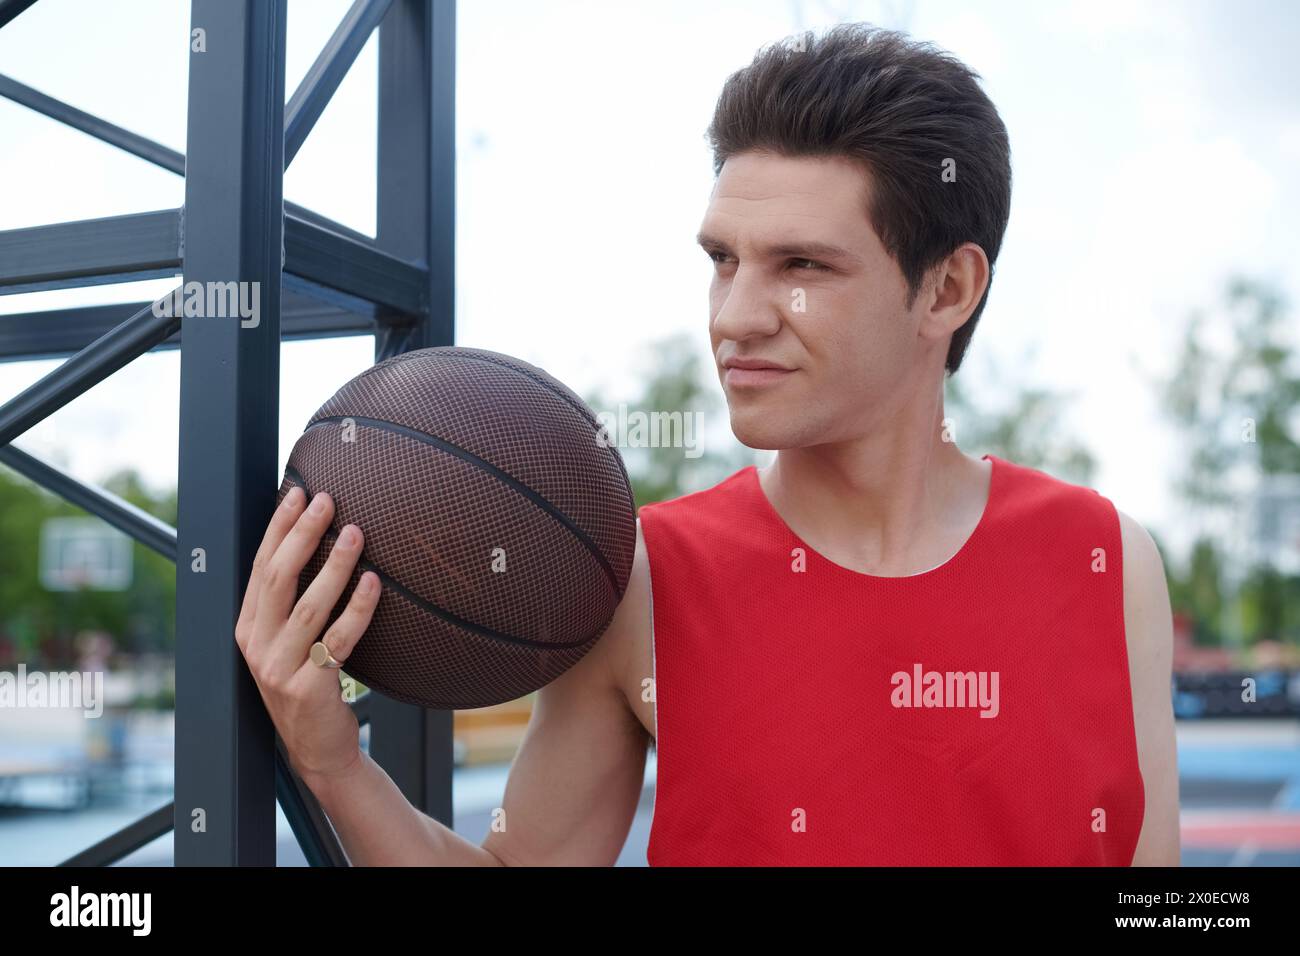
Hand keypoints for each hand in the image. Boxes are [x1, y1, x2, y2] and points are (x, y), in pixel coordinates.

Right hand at [234, 486, 380, 787]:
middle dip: (302, 535)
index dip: (277, 529)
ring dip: (335, 566)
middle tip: (326, 501)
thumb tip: (313, 543)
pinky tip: (375, 583)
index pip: (259, 567)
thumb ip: (292, 603)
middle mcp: (256, 646)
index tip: (296, 494)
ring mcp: (279, 669)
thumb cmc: (309, 684)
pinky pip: (339, 640)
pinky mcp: (309, 688)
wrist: (317, 749)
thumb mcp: (288, 643)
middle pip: (278, 579)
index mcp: (248, 629)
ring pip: (309, 607)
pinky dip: (359, 608)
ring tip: (357, 533)